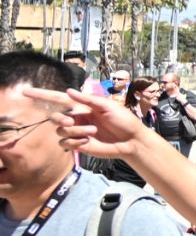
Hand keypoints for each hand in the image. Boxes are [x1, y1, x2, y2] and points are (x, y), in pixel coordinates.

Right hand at [33, 87, 148, 156]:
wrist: (131, 140)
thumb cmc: (123, 120)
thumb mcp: (107, 106)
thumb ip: (87, 99)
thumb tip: (69, 90)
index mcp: (82, 106)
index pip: (58, 99)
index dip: (42, 95)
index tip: (26, 92)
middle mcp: (76, 118)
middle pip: (55, 117)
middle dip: (61, 119)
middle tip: (72, 120)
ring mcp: (76, 131)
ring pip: (61, 131)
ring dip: (75, 131)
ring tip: (93, 132)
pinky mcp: (78, 144)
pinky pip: (65, 143)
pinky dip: (75, 141)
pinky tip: (88, 141)